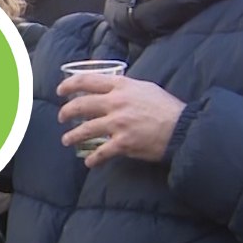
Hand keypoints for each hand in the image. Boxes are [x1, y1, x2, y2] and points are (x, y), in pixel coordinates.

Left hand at [57, 75, 185, 167]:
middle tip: (62, 117)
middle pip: (81, 105)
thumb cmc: (166, 107)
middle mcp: (116, 103)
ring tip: (66, 140)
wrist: (182, 128)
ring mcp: (118, 124)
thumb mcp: (145, 88)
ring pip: (85, 129)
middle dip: (66, 112)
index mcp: (121, 86)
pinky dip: (93, 159)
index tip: (60, 90)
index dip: (69, 85)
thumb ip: (126, 88)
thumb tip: (113, 89)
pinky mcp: (122, 143)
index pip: (87, 81)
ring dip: (72, 136)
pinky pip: (101, 152)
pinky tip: (88, 162)